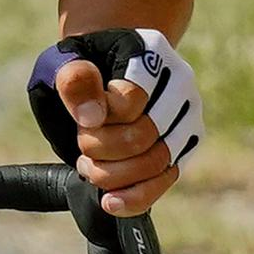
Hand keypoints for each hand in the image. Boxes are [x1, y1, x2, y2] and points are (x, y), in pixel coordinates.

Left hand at [28, 28, 202, 215]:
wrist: (106, 65)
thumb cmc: (82, 65)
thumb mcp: (65, 60)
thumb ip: (73, 80)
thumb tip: (92, 117)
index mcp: (150, 51)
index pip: (130, 100)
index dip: (98, 120)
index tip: (80, 121)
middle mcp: (179, 81)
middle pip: (144, 135)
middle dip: (101, 149)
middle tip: (81, 146)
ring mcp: (188, 114)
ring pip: (158, 162)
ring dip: (114, 174)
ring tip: (88, 166)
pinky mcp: (187, 144)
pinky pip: (167, 179)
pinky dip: (137, 197)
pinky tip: (110, 202)